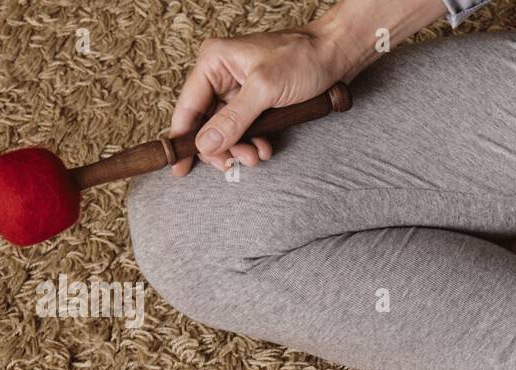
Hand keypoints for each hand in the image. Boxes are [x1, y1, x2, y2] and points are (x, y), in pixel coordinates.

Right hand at [170, 25, 349, 174]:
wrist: (337, 54)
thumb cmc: (302, 59)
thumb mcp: (265, 89)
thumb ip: (234, 119)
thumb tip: (206, 145)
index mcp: (214, 62)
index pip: (188, 106)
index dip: (182, 139)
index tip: (178, 168)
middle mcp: (221, 75)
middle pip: (206, 123)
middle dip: (220, 148)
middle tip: (234, 165)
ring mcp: (239, 89)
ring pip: (227, 130)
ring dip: (239, 148)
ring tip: (256, 156)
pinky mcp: (257, 101)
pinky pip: (246, 129)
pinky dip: (254, 142)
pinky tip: (265, 148)